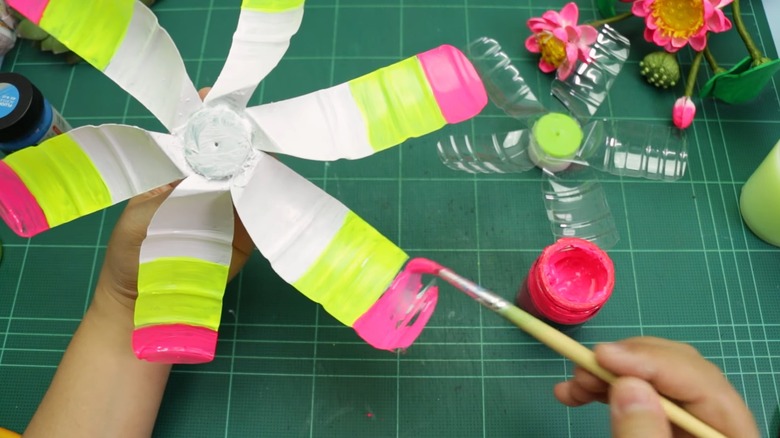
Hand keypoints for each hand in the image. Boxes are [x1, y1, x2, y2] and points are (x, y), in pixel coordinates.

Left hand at [96, 87, 253, 309]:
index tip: (220, 100)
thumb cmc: (134, 254)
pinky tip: (276, 179)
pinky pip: (261, 207)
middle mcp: (205, 183)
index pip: (193, 137)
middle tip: (253, 123)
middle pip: (228, 152)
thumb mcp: (145, 215)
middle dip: (241, 135)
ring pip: (249, 175)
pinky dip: (270, 192)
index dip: (207, 117)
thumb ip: (176, 191)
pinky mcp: (245, 231)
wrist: (146, 303)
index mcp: (175, 172)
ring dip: (259, 160)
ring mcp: (227, 206)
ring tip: (269, 145)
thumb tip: (208, 163)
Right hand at [554, 337, 758, 437]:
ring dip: (608, 375)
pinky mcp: (670, 427)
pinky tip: (579, 392)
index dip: (650, 362)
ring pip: (654, 380)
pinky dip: (609, 391)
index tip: (601, 355)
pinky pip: (642, 397)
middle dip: (624, 364)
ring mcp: (693, 424)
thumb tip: (626, 383)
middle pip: (678, 372)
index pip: (701, 381)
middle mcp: (717, 423)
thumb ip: (644, 435)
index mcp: (733, 435)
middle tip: (581, 369)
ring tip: (572, 384)